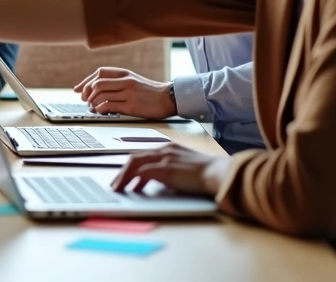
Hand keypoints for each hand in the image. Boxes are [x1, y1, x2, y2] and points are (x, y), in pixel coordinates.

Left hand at [73, 67, 176, 118]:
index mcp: (124, 73)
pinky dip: (100, 109)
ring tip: (93, 108)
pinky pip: (109, 106)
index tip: (78, 90)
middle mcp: (125, 81)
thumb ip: (116, 81)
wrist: (169, 98)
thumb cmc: (149, 91)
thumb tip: (93, 87)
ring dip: (93, 102)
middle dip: (86, 93)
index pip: (99, 72)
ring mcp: (128, 93)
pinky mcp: (131, 106)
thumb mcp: (133, 80)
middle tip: (85, 101)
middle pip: (96, 83)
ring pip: (100, 95)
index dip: (85, 81)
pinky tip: (101, 112)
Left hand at [110, 144, 229, 195]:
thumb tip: (161, 180)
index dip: (132, 165)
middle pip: (135, 157)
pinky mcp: (164, 168)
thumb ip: (172, 169)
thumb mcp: (186, 167)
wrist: (219, 173)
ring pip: (134, 162)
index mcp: (169, 148)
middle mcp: (164, 150)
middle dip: (123, 170)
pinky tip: (128, 188)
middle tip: (116, 183)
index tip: (126, 176)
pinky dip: (131, 179)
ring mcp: (164, 157)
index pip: (144, 154)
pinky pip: (141, 172)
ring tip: (117, 188)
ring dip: (123, 176)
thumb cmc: (208, 173)